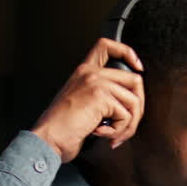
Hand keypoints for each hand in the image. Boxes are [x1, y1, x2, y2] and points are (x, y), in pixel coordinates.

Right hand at [31, 38, 144, 161]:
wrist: (48, 139)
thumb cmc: (62, 128)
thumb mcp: (81, 103)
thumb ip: (102, 95)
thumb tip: (132, 103)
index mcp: (84, 72)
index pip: (107, 46)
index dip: (128, 53)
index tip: (138, 67)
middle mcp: (90, 73)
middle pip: (134, 80)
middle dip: (137, 108)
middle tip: (126, 126)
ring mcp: (95, 83)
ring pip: (134, 101)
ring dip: (128, 125)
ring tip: (112, 135)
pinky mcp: (100, 97)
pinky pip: (126, 116)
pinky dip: (118, 131)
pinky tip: (100, 133)